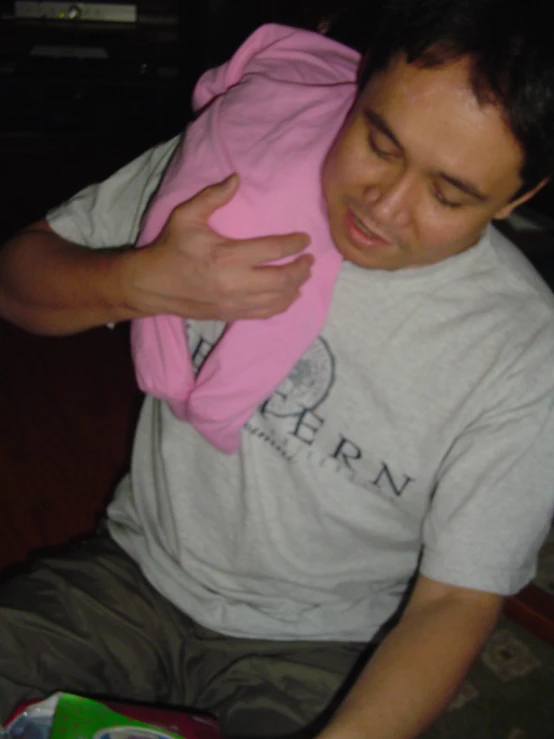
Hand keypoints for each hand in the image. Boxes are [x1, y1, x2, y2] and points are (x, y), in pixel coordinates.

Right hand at [123, 174, 312, 320]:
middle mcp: (234, 283)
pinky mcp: (231, 314)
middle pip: (282, 279)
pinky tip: (290, 295)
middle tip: (309, 259)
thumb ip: (212, 197)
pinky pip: (265, 313)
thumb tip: (236, 178)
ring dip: (296, 287)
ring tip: (303, 275)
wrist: (151, 285)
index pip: (272, 250)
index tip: (305, 239)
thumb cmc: (170, 248)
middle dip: (301, 269)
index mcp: (226, 256)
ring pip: (277, 300)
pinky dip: (283, 305)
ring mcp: (234, 303)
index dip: (294, 244)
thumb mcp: (185, 215)